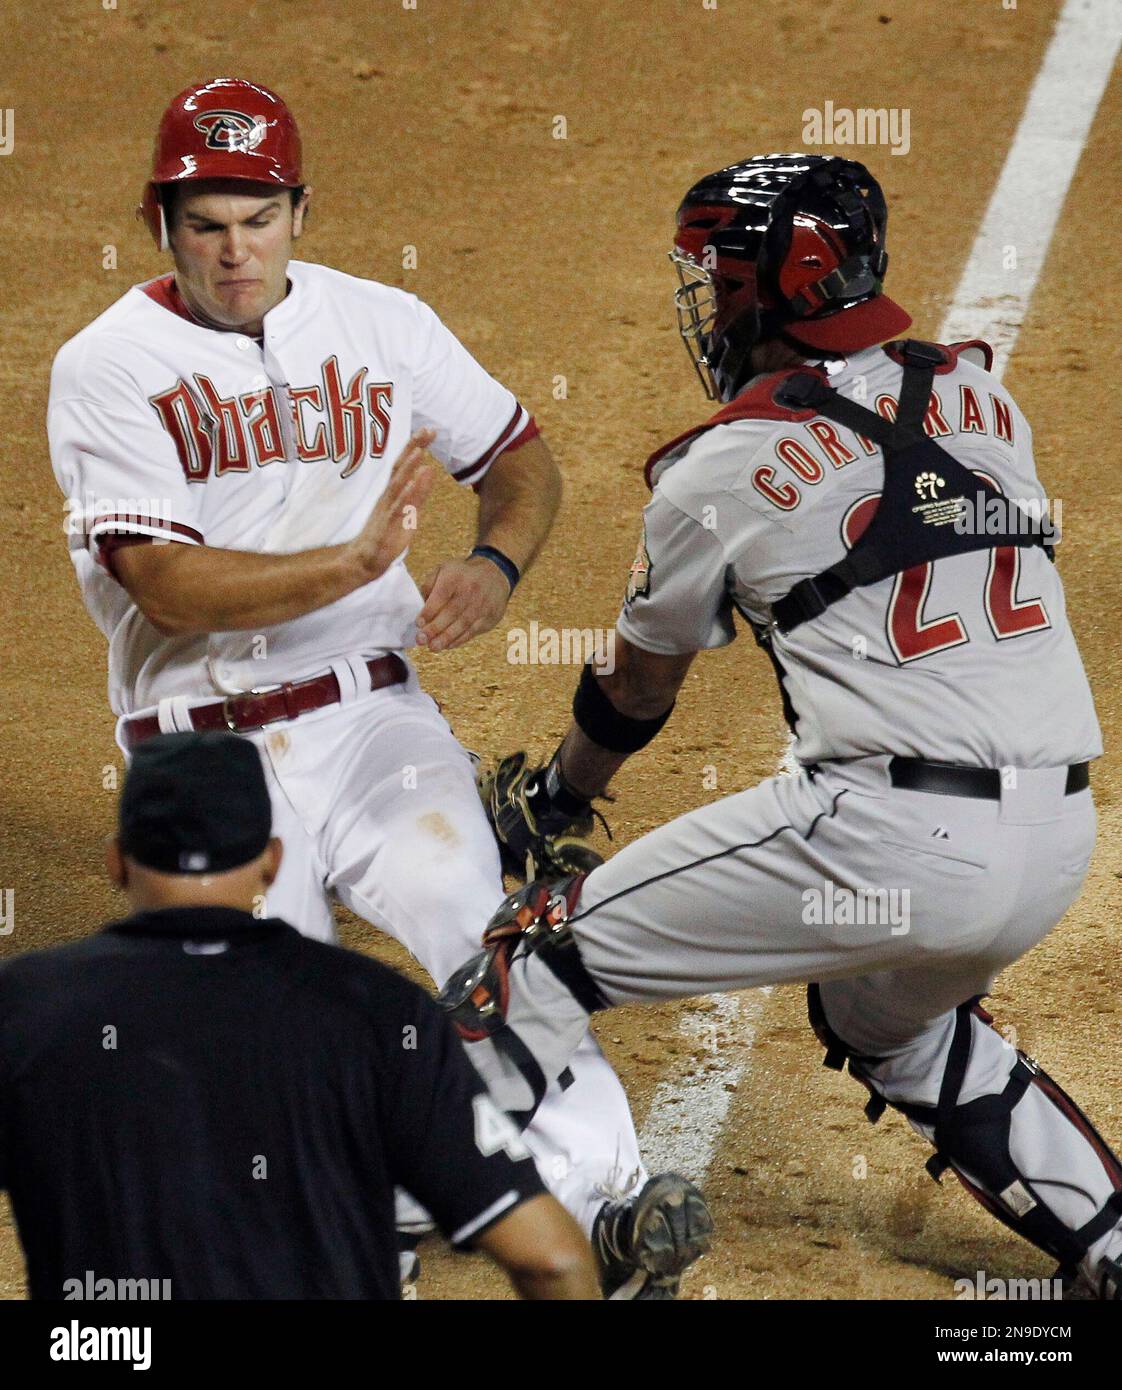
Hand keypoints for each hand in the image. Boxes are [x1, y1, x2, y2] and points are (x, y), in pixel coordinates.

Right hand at [346, 429, 436, 581]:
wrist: (365, 560)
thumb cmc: (385, 535)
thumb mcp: (406, 512)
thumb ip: (417, 493)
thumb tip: (428, 471)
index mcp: (392, 493)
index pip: (403, 465)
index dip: (414, 446)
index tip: (428, 429)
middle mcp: (388, 496)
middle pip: (400, 468)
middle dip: (413, 448)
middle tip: (428, 430)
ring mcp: (387, 510)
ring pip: (398, 485)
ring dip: (409, 467)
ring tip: (420, 451)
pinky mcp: (388, 525)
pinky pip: (398, 508)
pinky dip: (406, 495)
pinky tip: (414, 482)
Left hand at [417, 554, 510, 651]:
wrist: (495, 574)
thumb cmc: (462, 575)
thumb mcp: (444, 570)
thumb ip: (429, 585)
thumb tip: (419, 605)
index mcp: (455, 577)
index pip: (441, 595)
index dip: (429, 611)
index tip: (419, 623)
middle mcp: (470, 591)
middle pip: (452, 612)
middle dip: (435, 628)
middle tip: (421, 640)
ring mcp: (481, 605)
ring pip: (462, 625)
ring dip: (446, 638)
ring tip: (433, 647)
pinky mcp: (488, 617)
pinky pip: (472, 631)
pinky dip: (458, 640)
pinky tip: (447, 645)